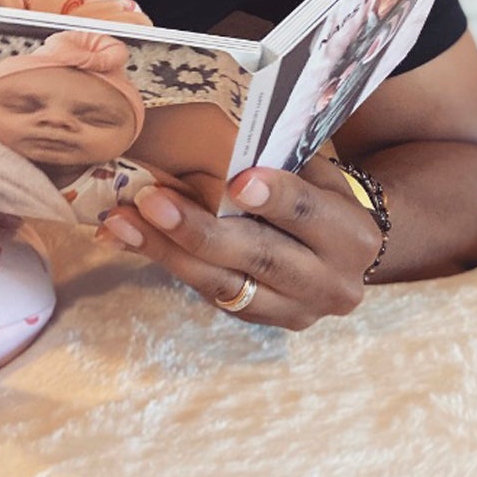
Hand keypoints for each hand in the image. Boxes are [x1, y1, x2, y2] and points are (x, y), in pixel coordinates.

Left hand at [94, 155, 382, 329]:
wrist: (341, 249)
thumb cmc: (318, 192)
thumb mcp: (314, 172)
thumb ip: (278, 166)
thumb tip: (222, 154)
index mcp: (353, 237)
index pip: (311, 214)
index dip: (275, 197)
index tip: (236, 180)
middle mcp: (332, 284)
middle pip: (261, 257)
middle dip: (202, 230)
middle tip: (152, 200)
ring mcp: (296, 311)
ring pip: (226, 285)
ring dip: (167, 251)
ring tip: (123, 222)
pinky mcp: (262, 322)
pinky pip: (210, 294)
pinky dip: (167, 263)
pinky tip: (131, 238)